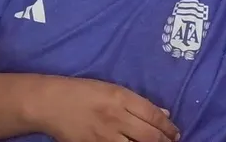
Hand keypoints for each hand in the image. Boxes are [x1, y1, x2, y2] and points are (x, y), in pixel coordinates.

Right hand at [31, 77, 178, 141]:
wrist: (50, 103)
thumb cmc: (81, 92)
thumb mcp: (110, 89)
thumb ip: (137, 102)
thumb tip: (164, 114)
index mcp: (119, 97)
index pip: (153, 115)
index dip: (169, 127)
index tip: (175, 133)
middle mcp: (115, 117)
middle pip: (150, 136)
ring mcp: (105, 136)